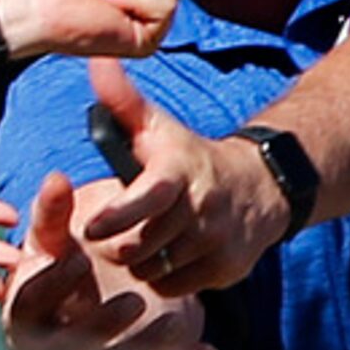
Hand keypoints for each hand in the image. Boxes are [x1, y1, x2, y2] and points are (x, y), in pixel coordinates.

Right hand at [0, 170, 214, 349]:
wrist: (80, 313)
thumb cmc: (63, 273)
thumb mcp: (56, 243)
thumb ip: (54, 214)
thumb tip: (56, 179)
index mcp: (20, 319)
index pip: (26, 307)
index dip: (49, 285)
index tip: (75, 260)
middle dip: (101, 328)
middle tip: (135, 301)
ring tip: (177, 322)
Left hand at [72, 59, 290, 294]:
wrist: (260, 186)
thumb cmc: (189, 157)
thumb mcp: (157, 127)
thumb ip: (121, 99)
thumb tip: (96, 61)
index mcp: (178, 172)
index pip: (148, 198)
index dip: (118, 216)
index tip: (90, 227)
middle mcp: (202, 208)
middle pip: (141, 244)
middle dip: (120, 244)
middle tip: (113, 235)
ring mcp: (217, 241)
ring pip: (154, 270)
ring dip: (139, 262)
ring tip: (140, 243)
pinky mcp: (227, 270)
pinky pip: (175, 288)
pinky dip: (162, 280)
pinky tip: (163, 258)